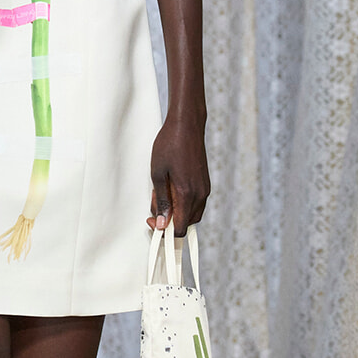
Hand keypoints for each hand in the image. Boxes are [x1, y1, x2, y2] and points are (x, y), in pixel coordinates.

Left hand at [148, 115, 210, 236]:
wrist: (186, 125)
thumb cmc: (170, 145)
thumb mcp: (157, 174)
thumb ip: (161, 201)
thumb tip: (161, 222)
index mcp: (187, 194)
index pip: (180, 228)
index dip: (165, 231)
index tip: (153, 221)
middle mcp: (200, 194)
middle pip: (187, 223)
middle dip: (170, 222)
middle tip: (155, 208)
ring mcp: (205, 189)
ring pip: (192, 213)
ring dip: (177, 213)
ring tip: (162, 196)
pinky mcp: (205, 183)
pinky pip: (196, 203)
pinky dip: (184, 204)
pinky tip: (171, 190)